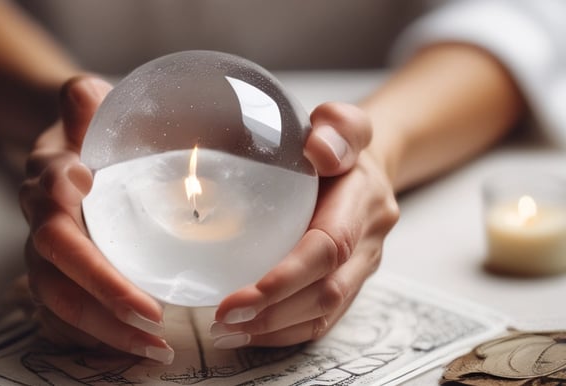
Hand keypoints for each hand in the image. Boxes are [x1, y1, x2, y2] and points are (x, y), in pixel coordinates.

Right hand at [19, 76, 173, 363]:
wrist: (63, 156)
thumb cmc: (85, 135)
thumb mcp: (84, 107)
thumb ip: (81, 100)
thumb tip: (82, 93)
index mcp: (49, 178)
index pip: (50, 194)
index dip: (66, 201)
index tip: (97, 213)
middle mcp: (41, 222)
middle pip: (56, 264)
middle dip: (102, 293)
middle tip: (152, 317)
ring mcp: (44, 258)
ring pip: (58, 301)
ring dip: (104, 329)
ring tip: (154, 348)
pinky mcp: (55, 280)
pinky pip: (61, 319)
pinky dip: (92, 340)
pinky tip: (130, 352)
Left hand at [210, 102, 399, 347]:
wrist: (368, 167)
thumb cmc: (341, 144)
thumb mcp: (343, 123)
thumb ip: (338, 128)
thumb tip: (319, 150)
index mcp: (363, 200)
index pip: (329, 248)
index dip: (287, 278)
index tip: (242, 296)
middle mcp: (368, 241)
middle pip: (326, 291)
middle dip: (274, 313)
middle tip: (224, 319)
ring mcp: (363, 267)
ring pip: (326, 312)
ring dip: (276, 329)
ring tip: (228, 331)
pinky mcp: (351, 283)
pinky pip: (325, 318)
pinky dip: (286, 332)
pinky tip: (250, 333)